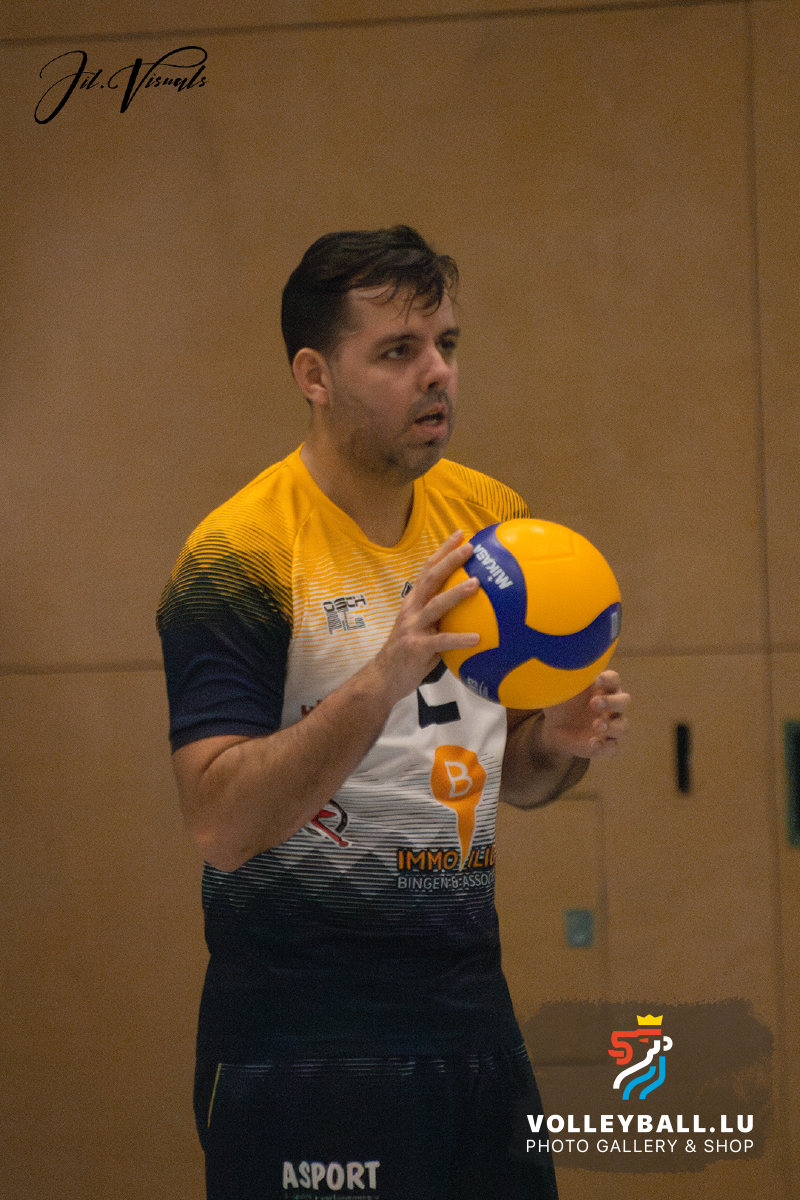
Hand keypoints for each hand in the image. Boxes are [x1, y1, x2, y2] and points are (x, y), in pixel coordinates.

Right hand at [370, 530, 480, 705]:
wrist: (384, 678)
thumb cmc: (410, 654)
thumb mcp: (424, 629)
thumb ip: (442, 617)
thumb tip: (475, 609)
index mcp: (413, 602)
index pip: (428, 570)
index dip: (443, 551)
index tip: (461, 534)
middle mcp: (411, 609)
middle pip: (431, 579)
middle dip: (450, 560)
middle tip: (470, 548)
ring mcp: (412, 627)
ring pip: (435, 605)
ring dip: (456, 593)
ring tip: (475, 584)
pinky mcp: (416, 648)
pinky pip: (441, 641)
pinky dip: (459, 639)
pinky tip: (477, 638)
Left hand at [538, 669, 629, 759]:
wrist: (554, 728)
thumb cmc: (561, 702)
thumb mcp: (559, 689)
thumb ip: (565, 680)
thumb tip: (562, 669)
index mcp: (603, 687)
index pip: (614, 679)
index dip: (608, 679)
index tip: (596, 680)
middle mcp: (612, 706)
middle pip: (624, 701)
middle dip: (611, 702)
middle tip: (593, 703)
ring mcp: (611, 726)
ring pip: (623, 726)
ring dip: (612, 726)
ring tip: (596, 726)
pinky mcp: (607, 744)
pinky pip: (614, 747)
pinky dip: (606, 746)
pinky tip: (592, 743)